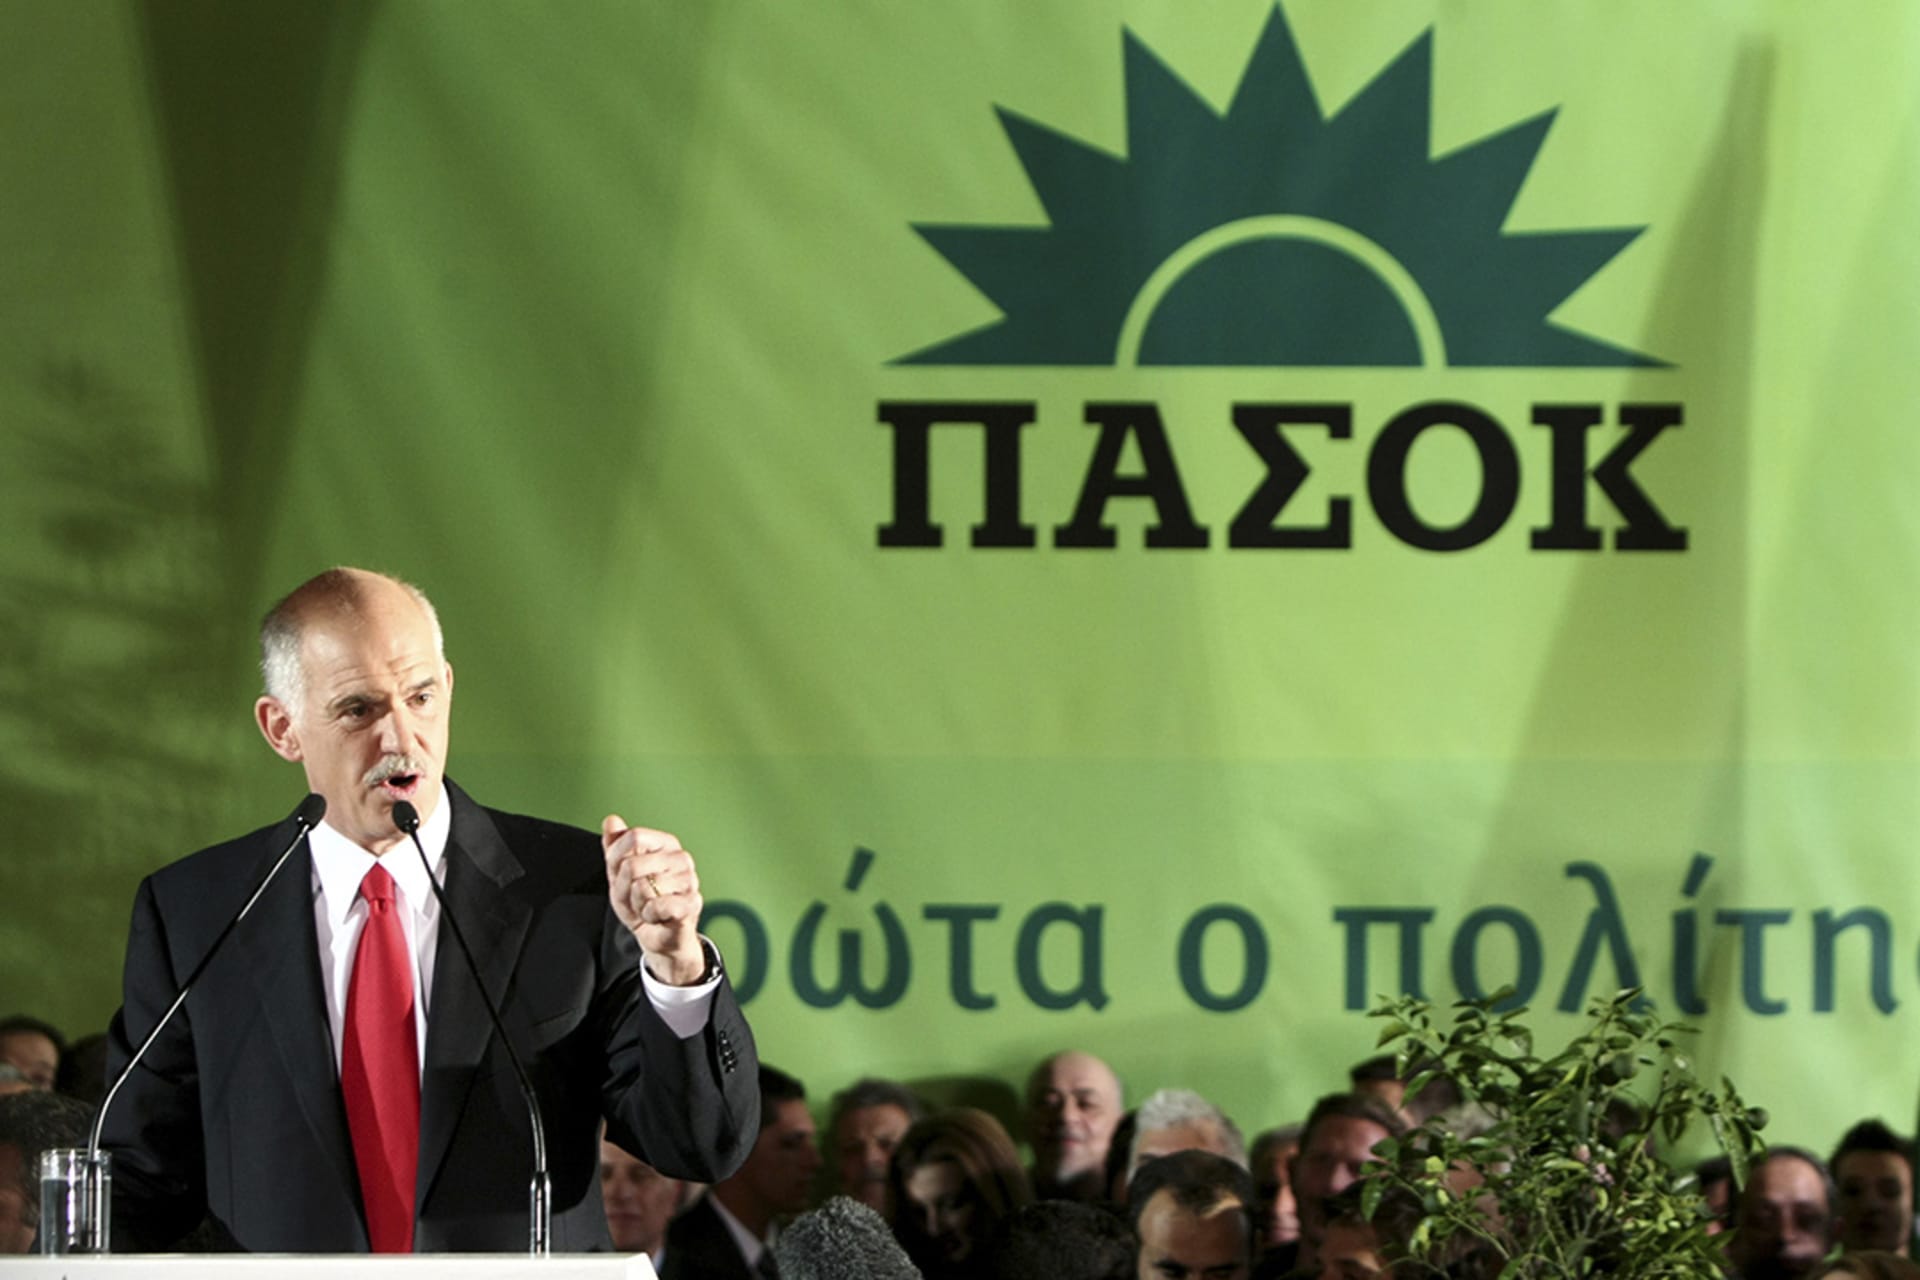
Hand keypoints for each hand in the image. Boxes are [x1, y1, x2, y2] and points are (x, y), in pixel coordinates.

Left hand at [602, 815, 707, 985]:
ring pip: (642, 888)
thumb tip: (611, 819)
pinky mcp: (691, 904)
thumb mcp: (620, 874)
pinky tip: (658, 916)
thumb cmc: (641, 902)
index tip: (621, 875)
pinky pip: (655, 905)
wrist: (658, 936)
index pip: (633, 837)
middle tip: (636, 897)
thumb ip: (615, 846)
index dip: (616, 859)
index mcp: (666, 843)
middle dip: (625, 887)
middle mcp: (682, 858)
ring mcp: (689, 880)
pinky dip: (648, 916)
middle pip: (633, 864)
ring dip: (637, 904)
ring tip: (648, 907)